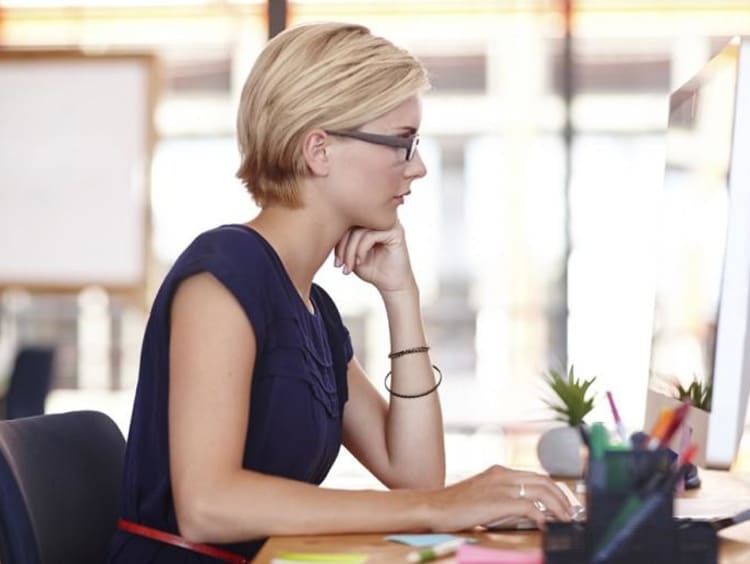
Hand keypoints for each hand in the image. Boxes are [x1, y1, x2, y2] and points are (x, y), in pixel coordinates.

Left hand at [334, 222, 414, 293]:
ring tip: (349, 266)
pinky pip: (370, 235)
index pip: (345, 221)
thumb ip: (342, 241)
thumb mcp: (351, 254)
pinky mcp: (395, 232)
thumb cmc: (372, 269)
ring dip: (350, 251)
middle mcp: (378, 218)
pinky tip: (360, 261)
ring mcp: (388, 223)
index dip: (336, 241)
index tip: (336, 262)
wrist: (391, 284)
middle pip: (351, 223)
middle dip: (342, 246)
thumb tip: (324, 231)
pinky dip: (361, 250)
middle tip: (340, 265)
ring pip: (359, 230)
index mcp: (368, 220)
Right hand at [425, 465, 574, 531]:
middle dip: (562, 497)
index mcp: (499, 472)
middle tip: (571, 513)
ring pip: (541, 490)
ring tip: (565, 520)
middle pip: (544, 480)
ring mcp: (500, 487)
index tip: (564, 503)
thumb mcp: (482, 495)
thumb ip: (503, 497)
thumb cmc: (454, 505)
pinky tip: (546, 525)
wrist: (434, 507)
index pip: (536, 475)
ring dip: (558, 506)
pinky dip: (542, 515)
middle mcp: (503, 475)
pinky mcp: (498, 502)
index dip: (554, 489)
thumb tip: (527, 510)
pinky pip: (529, 506)